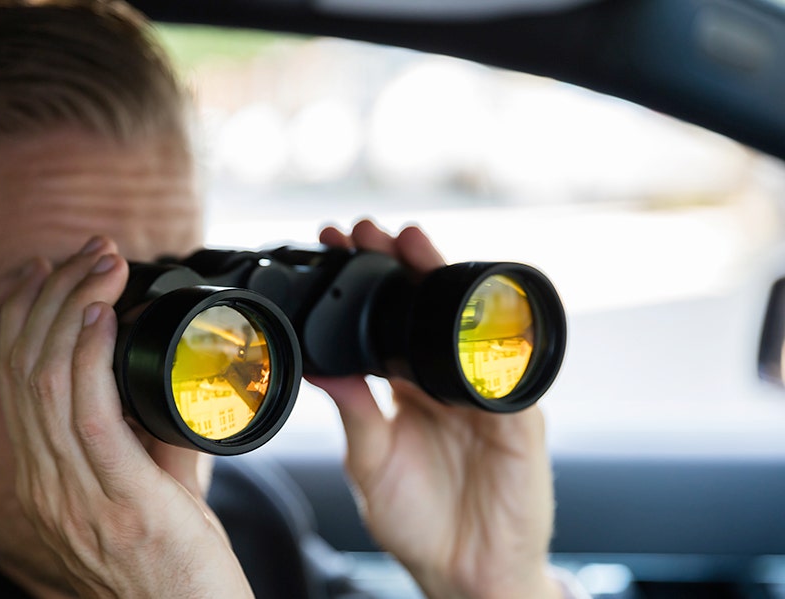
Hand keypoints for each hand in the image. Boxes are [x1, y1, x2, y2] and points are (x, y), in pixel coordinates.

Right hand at [0, 236, 250, 597]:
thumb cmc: (176, 564)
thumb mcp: (150, 488)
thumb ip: (147, 433)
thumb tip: (168, 374)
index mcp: (43, 479)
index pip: (11, 379)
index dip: (22, 314)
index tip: (46, 268)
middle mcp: (44, 486)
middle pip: (21, 368)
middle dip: (51, 295)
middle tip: (91, 251)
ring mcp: (74, 497)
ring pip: (44, 381)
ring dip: (73, 307)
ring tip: (102, 264)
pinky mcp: (118, 502)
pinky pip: (87, 415)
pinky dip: (88, 354)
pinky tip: (101, 315)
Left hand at [310, 221, 559, 598]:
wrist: (465, 573)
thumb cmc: (419, 521)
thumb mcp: (371, 459)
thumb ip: (353, 408)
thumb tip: (319, 363)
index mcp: (409, 388)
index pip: (388, 321)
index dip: (366, 284)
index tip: (334, 245)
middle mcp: (446, 382)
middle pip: (427, 308)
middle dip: (400, 264)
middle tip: (367, 229)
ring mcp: (484, 395)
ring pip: (467, 324)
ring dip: (443, 281)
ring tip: (413, 246)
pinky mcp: (519, 420)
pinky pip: (510, 374)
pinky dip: (494, 341)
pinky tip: (473, 311)